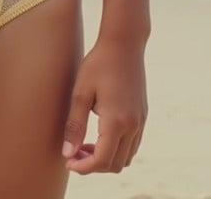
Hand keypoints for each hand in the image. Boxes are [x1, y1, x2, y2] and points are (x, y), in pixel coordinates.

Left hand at [62, 37, 146, 174]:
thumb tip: (67, 154)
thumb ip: (74, 125)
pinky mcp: (142, 115)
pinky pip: (133, 144)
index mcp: (116, 121)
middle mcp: (132, 125)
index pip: (102, 160)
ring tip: (85, 145)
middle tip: (73, 153)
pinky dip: (117, 148)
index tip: (68, 162)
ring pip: (126, 157)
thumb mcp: (80, 92)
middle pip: (115, 164)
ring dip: (106, 158)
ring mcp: (140, 121)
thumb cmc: (99, 64)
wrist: (124, 43)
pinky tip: (100, 135)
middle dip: (93, 165)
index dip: (83, 167)